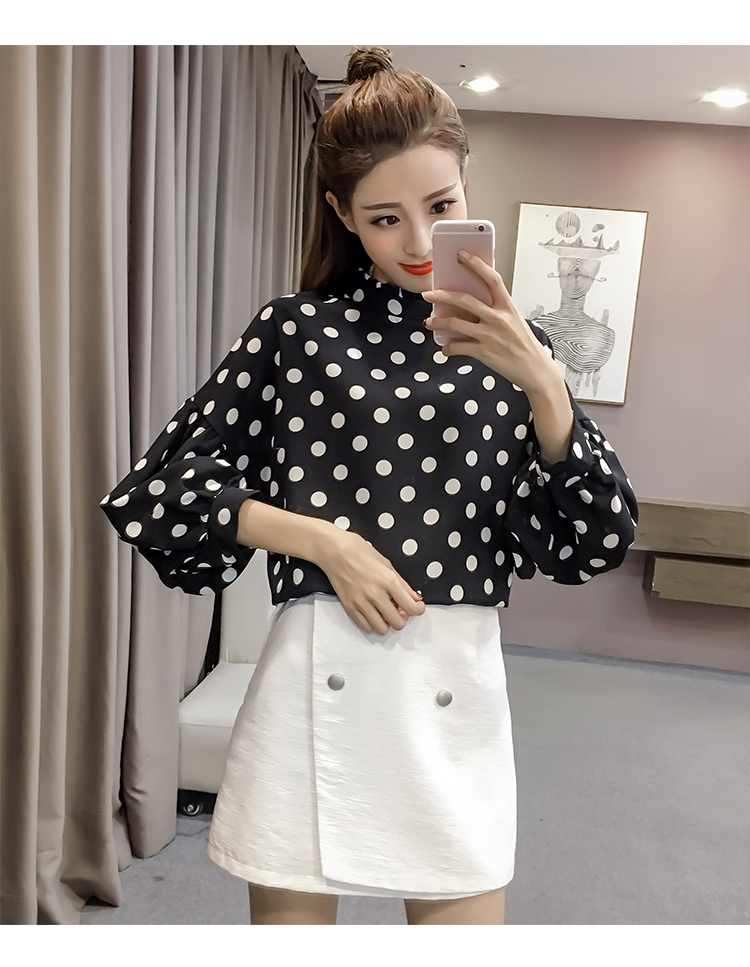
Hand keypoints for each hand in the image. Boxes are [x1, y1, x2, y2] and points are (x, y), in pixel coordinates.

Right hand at [316, 528, 425, 635]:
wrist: (334, 550)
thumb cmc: (358, 551)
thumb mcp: (386, 563)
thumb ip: (402, 583)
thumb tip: (414, 597)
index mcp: (388, 581)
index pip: (411, 607)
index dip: (418, 610)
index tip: (417, 607)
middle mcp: (375, 594)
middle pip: (398, 623)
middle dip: (403, 618)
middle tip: (400, 609)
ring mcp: (361, 603)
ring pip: (382, 629)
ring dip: (387, 623)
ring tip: (385, 612)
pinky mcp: (349, 607)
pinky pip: (366, 627)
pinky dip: (372, 624)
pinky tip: (373, 613)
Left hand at [423, 250, 559, 395]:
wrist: (535, 370)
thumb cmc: (524, 345)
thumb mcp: (514, 321)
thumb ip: (495, 311)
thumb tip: (468, 305)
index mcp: (508, 307)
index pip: (492, 279)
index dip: (476, 265)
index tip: (462, 254)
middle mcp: (499, 318)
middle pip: (465, 300)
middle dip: (442, 295)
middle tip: (429, 294)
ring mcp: (490, 335)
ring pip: (455, 323)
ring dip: (438, 322)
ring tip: (430, 322)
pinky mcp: (484, 352)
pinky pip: (458, 347)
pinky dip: (448, 348)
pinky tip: (446, 349)